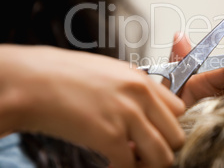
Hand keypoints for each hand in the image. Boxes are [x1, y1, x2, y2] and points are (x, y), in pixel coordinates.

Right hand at [0, 45, 184, 167]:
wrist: (35, 81)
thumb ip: (134, 90)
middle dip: (163, 148)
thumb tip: (145, 111)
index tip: (156, 133)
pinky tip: (111, 165)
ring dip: (149, 164)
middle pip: (176, 135)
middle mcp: (140, 97)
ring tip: (133, 162)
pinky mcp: (109, 137)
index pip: (179, 109)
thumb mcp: (111, 72)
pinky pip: (130, 166)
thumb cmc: (68, 75)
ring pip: (163, 156)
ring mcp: (127, 116)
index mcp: (142, 80)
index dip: (167, 125)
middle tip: (146, 152)